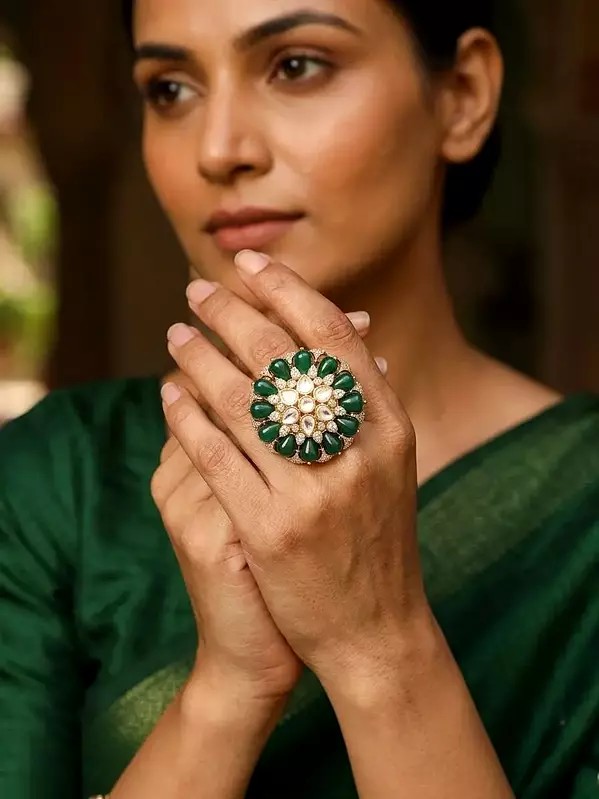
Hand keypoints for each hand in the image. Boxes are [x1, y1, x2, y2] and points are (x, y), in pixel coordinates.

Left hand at [152, 304, 377, 702]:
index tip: (250, 264)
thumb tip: (350, 326)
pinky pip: (216, 455)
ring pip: (240, 400)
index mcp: (390, 428)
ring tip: (177, 334)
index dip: (288, 290)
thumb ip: (367, 399)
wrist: (374, 629)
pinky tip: (169, 394)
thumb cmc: (376, 538)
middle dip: (231, 312)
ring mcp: (312, 493)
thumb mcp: (388, 464)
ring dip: (199, 357)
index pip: (332, 336)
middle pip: (280, 357)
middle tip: (197, 289)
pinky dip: (187, 417)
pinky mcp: (269, 530)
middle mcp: (356, 452)